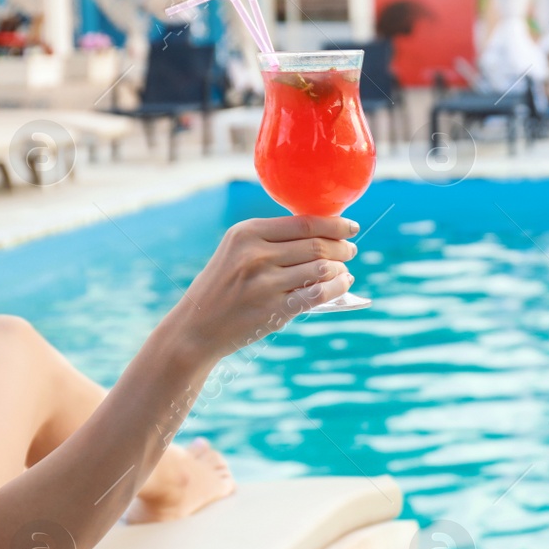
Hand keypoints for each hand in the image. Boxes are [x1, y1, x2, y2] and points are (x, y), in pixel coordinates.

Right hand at [167, 214, 358, 363]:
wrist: (197, 326)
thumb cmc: (225, 285)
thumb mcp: (238, 250)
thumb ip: (274, 239)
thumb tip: (325, 232)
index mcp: (247, 233)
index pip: (304, 223)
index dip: (335, 224)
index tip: (351, 226)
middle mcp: (255, 254)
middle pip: (316, 246)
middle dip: (342, 248)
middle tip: (351, 250)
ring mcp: (264, 283)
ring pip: (321, 269)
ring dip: (341, 269)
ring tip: (345, 271)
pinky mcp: (273, 310)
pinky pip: (318, 295)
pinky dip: (338, 288)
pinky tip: (344, 284)